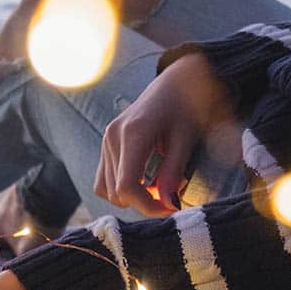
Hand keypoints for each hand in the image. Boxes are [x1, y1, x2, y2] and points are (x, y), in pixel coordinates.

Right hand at [94, 53, 233, 216]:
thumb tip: (168, 205)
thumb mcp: (187, 138)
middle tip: (170, 196)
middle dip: (143, 202)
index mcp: (133, 133)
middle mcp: (112, 137)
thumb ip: (173, 172)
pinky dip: (120, 188)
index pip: (128, 186)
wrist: (175, 80)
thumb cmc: (187, 105)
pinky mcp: (105, 144)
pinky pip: (103, 180)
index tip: (172, 209)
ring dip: (131, 197)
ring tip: (157, 187)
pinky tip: (143, 181)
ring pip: (106, 190)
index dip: (148, 206)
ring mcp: (105, 141)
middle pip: (116, 192)